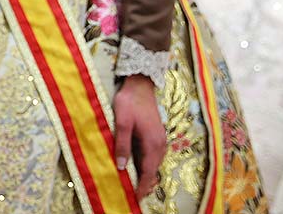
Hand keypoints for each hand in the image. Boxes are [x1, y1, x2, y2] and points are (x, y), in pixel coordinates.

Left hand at [112, 75, 165, 198]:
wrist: (140, 85)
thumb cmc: (129, 102)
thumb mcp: (122, 123)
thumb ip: (122, 144)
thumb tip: (122, 167)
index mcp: (152, 143)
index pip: (148, 172)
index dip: (142, 186)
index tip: (136, 198)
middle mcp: (160, 144)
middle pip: (153, 170)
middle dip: (144, 183)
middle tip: (133, 194)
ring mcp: (160, 139)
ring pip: (153, 163)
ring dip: (145, 174)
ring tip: (134, 183)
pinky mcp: (156, 135)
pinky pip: (152, 155)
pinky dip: (146, 164)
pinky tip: (136, 165)